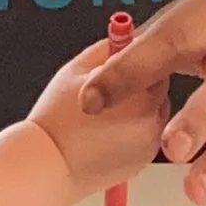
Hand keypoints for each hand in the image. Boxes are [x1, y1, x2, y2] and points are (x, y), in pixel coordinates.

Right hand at [30, 39, 168, 194]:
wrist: (48, 167)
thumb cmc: (57, 122)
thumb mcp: (76, 70)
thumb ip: (106, 50)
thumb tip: (122, 38)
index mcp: (140, 95)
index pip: (157, 65)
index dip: (137, 61)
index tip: (123, 63)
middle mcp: (151, 121)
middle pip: (157, 90)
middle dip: (137, 86)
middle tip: (108, 90)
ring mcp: (148, 145)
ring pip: (152, 114)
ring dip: (136, 109)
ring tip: (104, 114)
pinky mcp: (142, 162)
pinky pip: (144, 137)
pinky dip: (131, 132)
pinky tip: (105, 132)